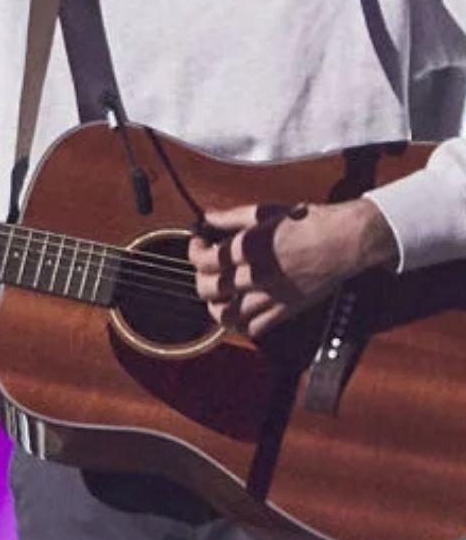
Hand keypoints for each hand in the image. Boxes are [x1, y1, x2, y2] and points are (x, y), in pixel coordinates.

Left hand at [188, 199, 399, 338]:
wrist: (346, 240)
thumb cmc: (309, 221)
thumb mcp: (266, 211)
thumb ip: (231, 216)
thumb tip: (208, 217)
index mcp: (249, 248)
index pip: (203, 261)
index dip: (193, 251)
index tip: (200, 244)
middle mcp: (257, 275)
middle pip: (208, 289)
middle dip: (201, 277)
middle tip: (208, 269)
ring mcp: (272, 296)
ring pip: (226, 315)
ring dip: (216, 305)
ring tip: (220, 293)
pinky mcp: (287, 310)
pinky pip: (254, 328)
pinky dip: (242, 323)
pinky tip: (242, 308)